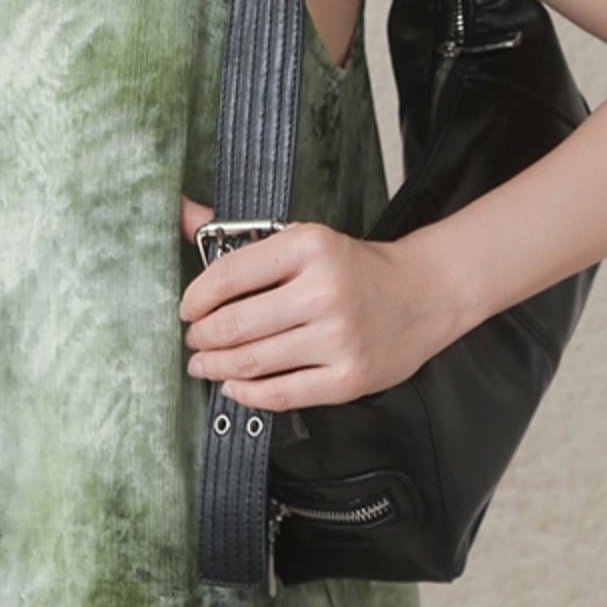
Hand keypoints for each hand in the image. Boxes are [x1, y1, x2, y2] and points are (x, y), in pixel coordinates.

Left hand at [177, 192, 462, 410]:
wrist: (424, 294)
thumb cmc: (355, 268)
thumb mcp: (305, 238)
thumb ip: (242, 235)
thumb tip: (181, 211)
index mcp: (310, 247)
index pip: (229, 275)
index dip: (196, 298)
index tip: (187, 309)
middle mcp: (324, 291)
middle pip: (235, 325)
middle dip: (201, 337)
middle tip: (193, 340)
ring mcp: (338, 338)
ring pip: (253, 362)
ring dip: (215, 366)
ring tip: (203, 363)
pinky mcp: (348, 378)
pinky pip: (282, 394)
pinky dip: (247, 393)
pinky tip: (234, 386)